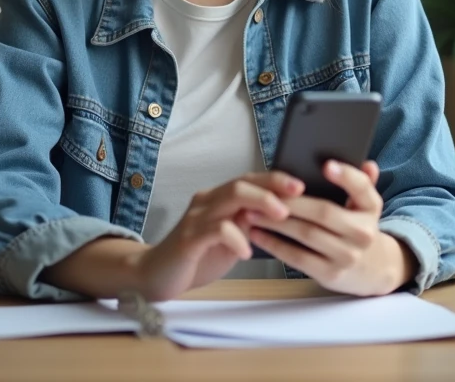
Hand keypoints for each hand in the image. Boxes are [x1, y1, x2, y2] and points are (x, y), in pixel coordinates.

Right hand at [132, 171, 303, 300]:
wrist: (154, 275)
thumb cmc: (196, 257)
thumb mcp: (229, 239)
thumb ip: (247, 224)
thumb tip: (279, 214)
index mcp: (217, 199)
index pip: (248, 180)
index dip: (274, 180)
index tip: (300, 185)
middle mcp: (206, 202)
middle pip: (241, 183)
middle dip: (272, 186)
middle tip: (296, 194)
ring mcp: (196, 219)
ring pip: (230, 199)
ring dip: (260, 204)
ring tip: (280, 216)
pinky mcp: (188, 239)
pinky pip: (216, 230)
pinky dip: (236, 238)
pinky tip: (247, 251)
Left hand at [248, 160, 414, 296]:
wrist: (372, 270)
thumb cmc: (357, 228)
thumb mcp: (365, 206)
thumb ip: (362, 184)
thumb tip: (368, 164)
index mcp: (371, 208)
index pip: (362, 188)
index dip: (346, 176)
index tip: (326, 165)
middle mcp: (363, 233)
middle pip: (323, 212)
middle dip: (291, 202)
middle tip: (264, 192)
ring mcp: (347, 256)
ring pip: (306, 234)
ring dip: (275, 222)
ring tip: (252, 212)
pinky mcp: (330, 274)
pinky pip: (298, 257)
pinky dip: (275, 244)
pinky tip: (258, 234)